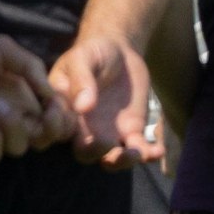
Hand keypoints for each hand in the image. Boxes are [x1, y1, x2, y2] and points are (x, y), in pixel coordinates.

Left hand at [0, 30, 66, 164]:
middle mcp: (11, 115)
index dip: (61, 117)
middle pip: (42, 139)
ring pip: (19, 148)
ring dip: (16, 130)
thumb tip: (51, 93)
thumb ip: (31, 68)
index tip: (55, 104)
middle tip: (43, 115)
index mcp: (24, 95)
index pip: (52, 117)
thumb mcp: (5, 50)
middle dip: (50, 130)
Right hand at [49, 33, 155, 169]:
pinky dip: (147, 154)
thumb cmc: (94, 52)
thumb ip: (81, 79)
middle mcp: (82, 129)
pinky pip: (137, 148)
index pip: (55, 131)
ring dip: (121, 162)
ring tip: (136, 152)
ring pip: (109, 159)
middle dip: (94, 153)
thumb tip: (82, 107)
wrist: (120, 51)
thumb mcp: (83, 58)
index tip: (69, 126)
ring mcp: (107, 133)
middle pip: (83, 152)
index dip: (59, 133)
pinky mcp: (130, 131)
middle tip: (107, 143)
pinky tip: (158, 151)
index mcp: (63, 112)